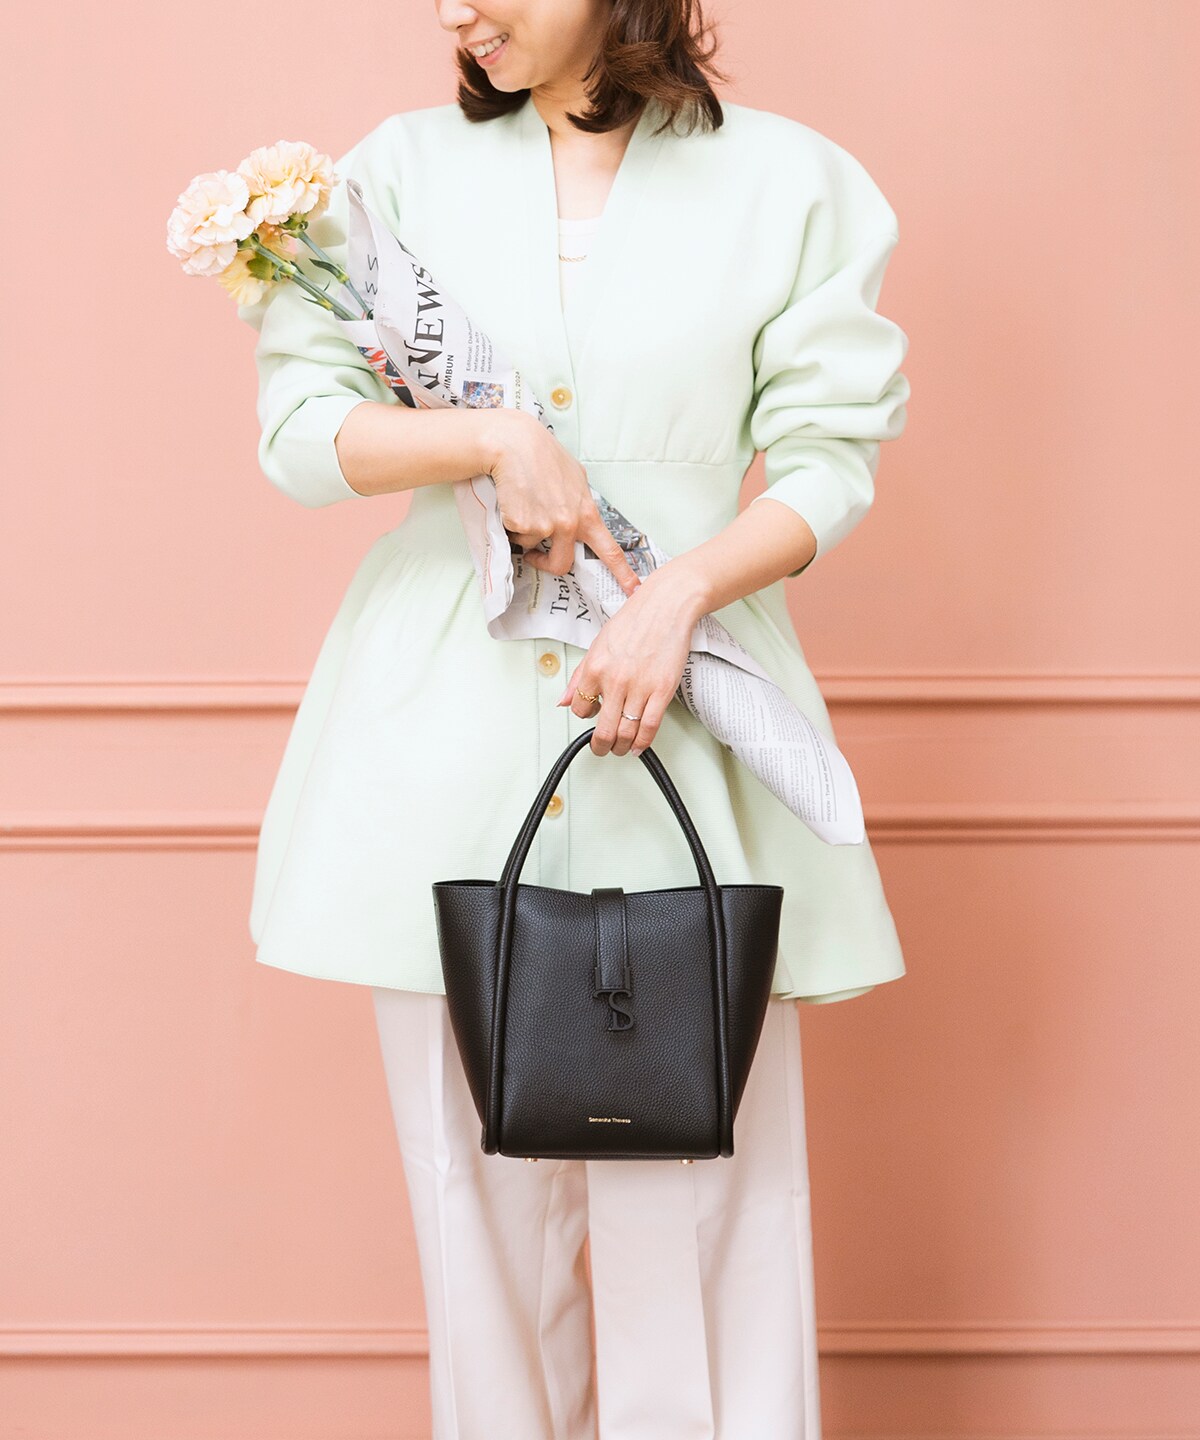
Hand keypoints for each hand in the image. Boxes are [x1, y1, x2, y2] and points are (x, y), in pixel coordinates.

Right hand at [486, 410, 639, 598]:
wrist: (515, 444)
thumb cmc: (543, 456)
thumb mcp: (575, 478)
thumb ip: (579, 502)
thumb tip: (579, 514)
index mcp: (587, 513)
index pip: (609, 550)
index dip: (623, 574)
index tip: (634, 590)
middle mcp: (569, 524)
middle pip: (562, 564)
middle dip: (546, 564)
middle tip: (536, 556)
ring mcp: (546, 526)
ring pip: (532, 547)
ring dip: (525, 533)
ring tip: (523, 504)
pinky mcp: (522, 525)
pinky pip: (515, 535)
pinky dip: (510, 523)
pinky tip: (513, 500)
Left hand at [555, 567, 707, 756]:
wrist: (667, 606)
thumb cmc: (635, 620)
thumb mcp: (598, 644)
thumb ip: (580, 676)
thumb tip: (564, 700)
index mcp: (595, 668)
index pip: (580, 709)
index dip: (586, 716)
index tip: (593, 717)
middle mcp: (615, 680)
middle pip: (603, 730)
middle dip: (601, 746)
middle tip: (602, 749)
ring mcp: (640, 687)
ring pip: (626, 732)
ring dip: (621, 747)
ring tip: (621, 748)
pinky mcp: (662, 690)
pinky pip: (650, 726)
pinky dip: (643, 742)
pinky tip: (638, 745)